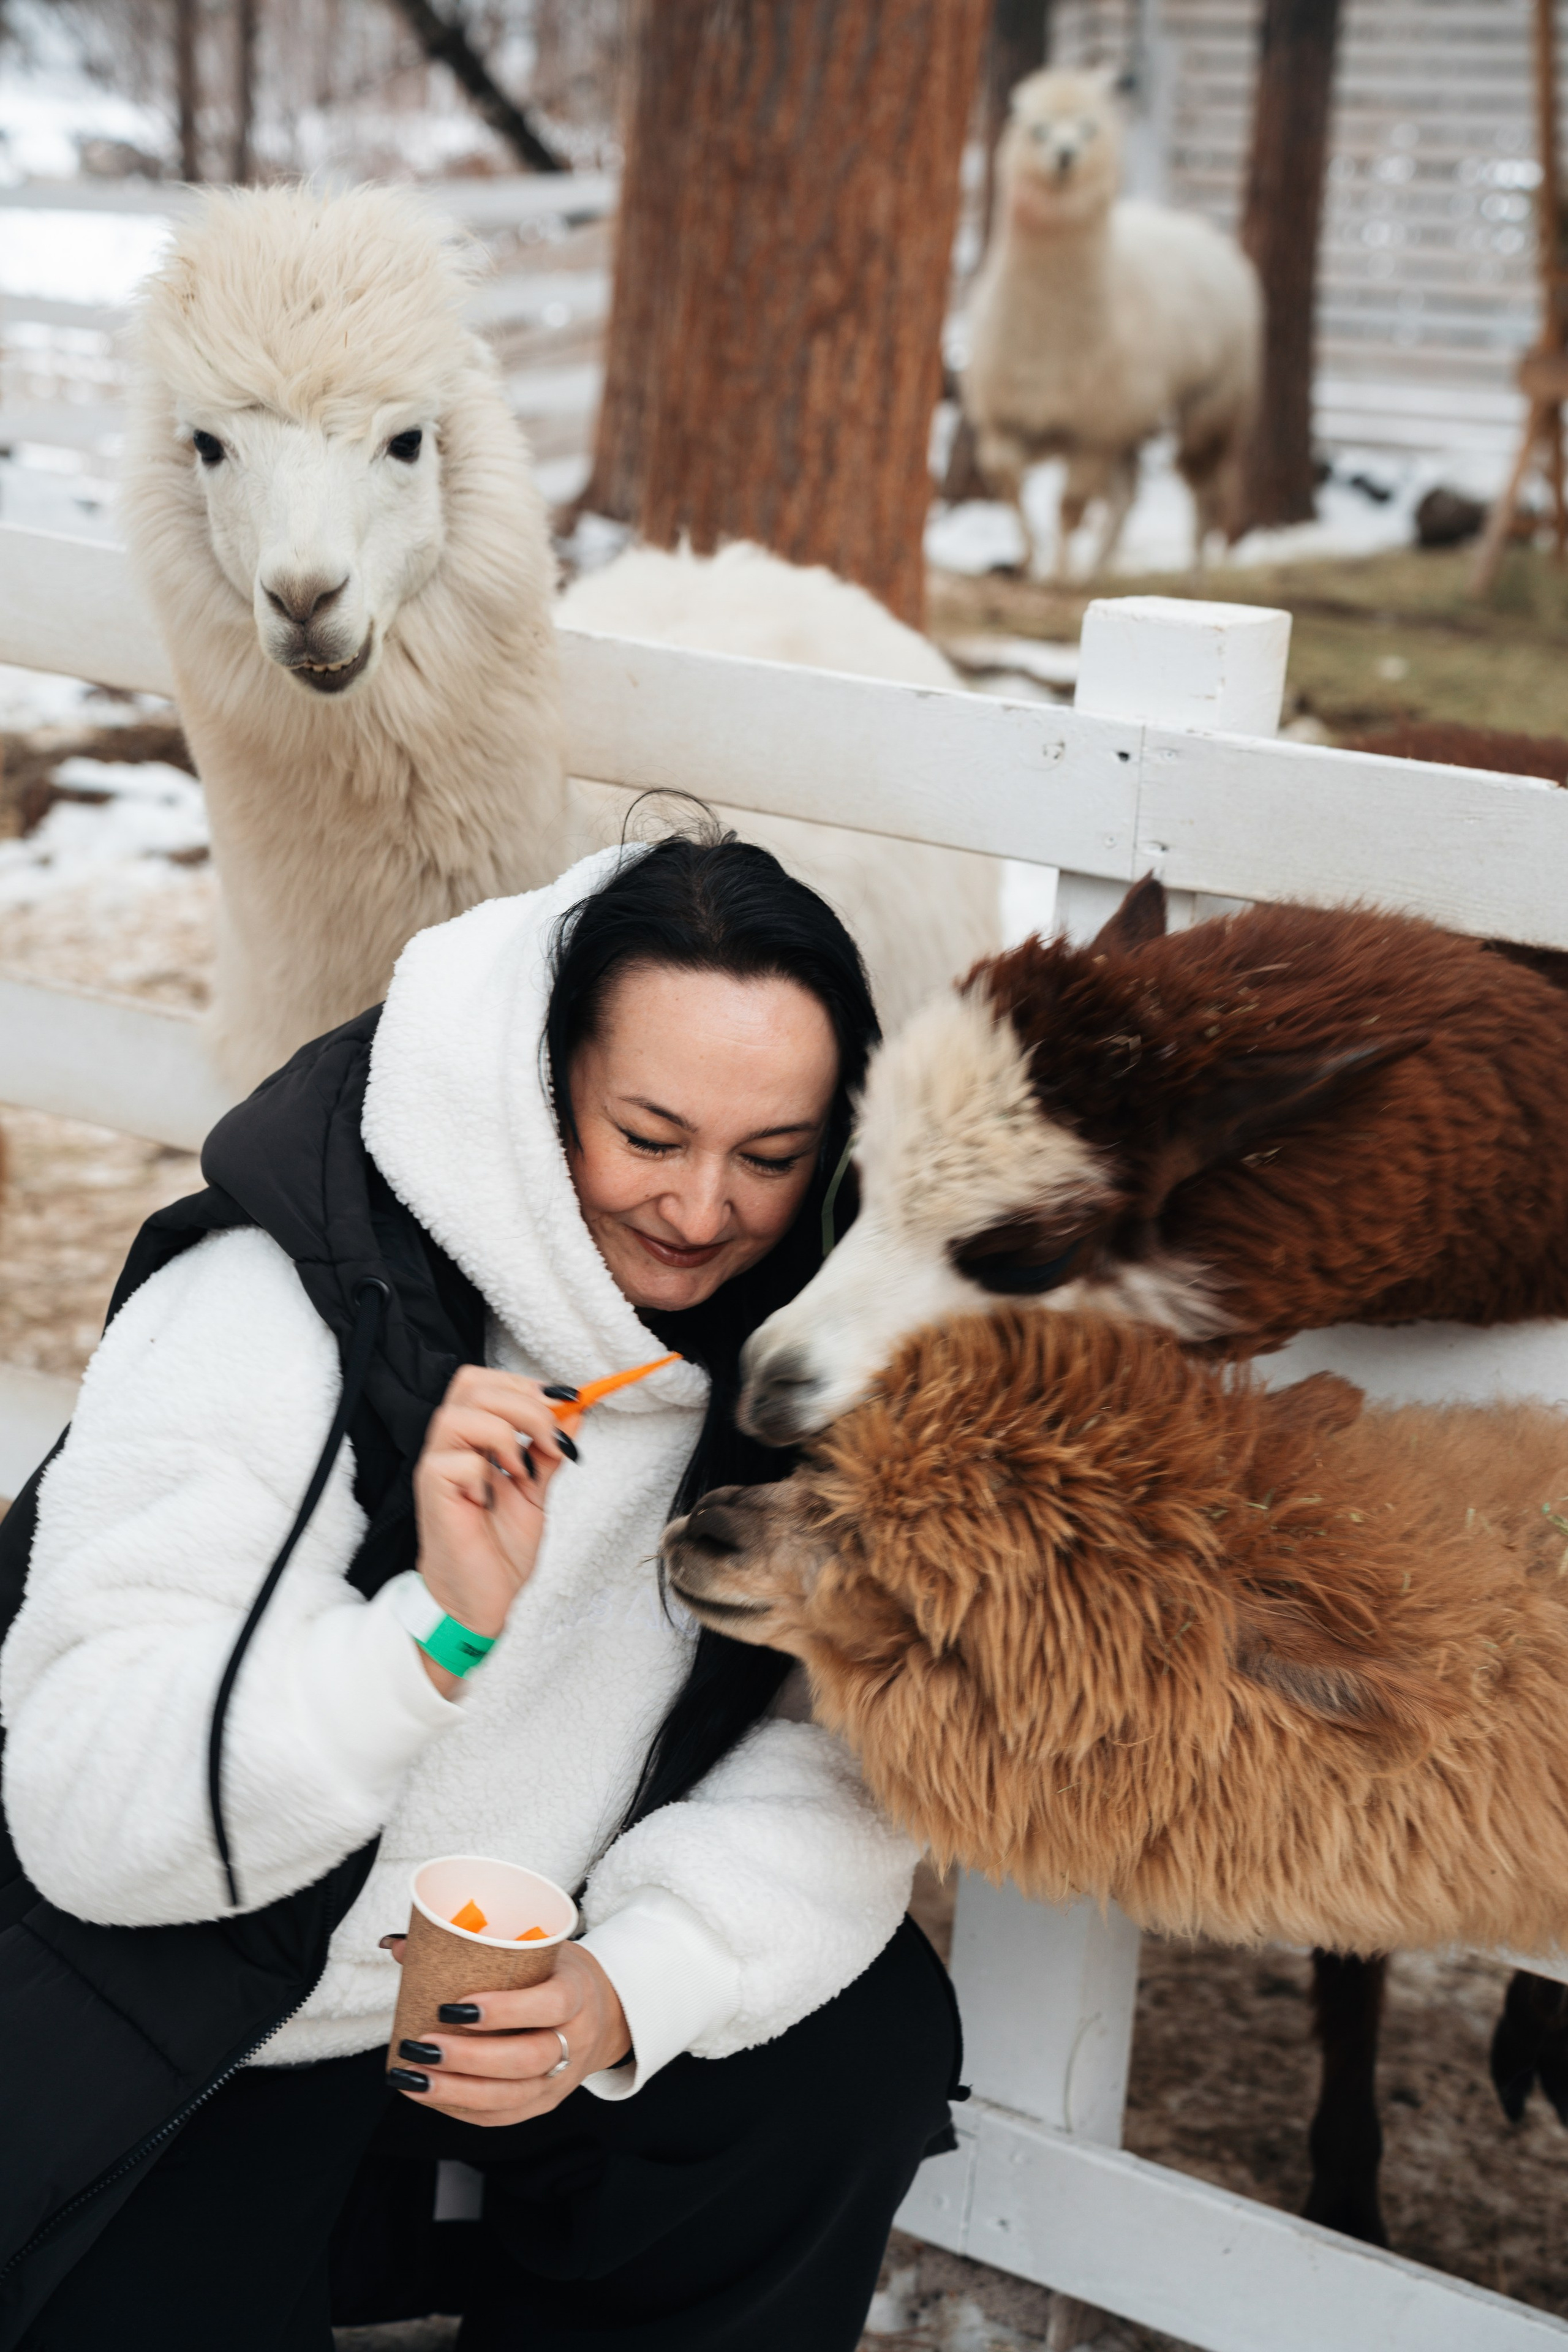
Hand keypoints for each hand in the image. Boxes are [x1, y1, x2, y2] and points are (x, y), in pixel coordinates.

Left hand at [381, 1939, 631, 2124]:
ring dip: (456, 2091)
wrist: (605, 2012)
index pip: (550, 2005)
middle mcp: (575, 2040)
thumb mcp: (536, 1949)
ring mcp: (562, 2078)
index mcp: (578, 1993)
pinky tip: (430, 2095)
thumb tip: (397, 1944)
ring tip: (411, 2077)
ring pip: (512, 2096)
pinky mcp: (545, 2102)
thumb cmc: (556, 1973)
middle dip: (468, 2058)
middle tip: (422, 2046)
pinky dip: (463, 2109)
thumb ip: (474, 1946)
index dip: (505, 2010)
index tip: (454, 2006)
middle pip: (526, 2059)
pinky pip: (504, 2116)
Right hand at [412, 1368, 582, 1689]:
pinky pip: (457, 1460)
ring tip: (523, 1468)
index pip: (485, 1381)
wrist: (478, 1600)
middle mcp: (449, 1445)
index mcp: (471, 1438)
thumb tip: (574, 1412)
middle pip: (471, 1385)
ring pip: (460, 1414)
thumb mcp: (535, 1491)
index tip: (568, 1401)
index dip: (526, 1384)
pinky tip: (496, 1495)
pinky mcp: (432, 1492)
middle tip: (549, 1437)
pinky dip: (486, 1470)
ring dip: (505, 1432)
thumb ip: (548, 1451)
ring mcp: (436, 1467)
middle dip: (523, 1402)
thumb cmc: (497, 1548)